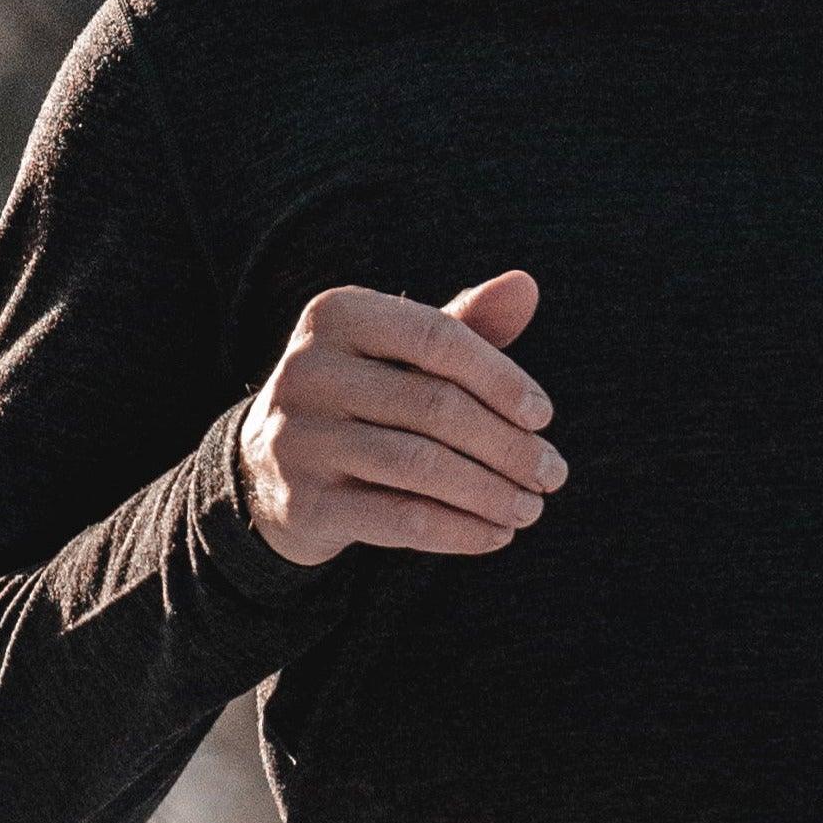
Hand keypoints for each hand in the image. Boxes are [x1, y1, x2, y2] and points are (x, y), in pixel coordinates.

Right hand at [238, 269, 565, 566]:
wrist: (269, 466)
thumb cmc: (362, 395)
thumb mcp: (403, 352)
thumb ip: (464, 323)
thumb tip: (525, 286)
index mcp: (338, 315)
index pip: (438, 339)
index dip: (501, 379)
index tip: (544, 417)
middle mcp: (307, 369)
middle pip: (434, 407)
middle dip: (508, 446)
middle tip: (553, 474)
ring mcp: (298, 438)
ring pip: (420, 467)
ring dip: (491, 493)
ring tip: (531, 508)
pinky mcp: (302, 502)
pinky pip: (399, 520)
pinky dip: (459, 531)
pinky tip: (496, 535)